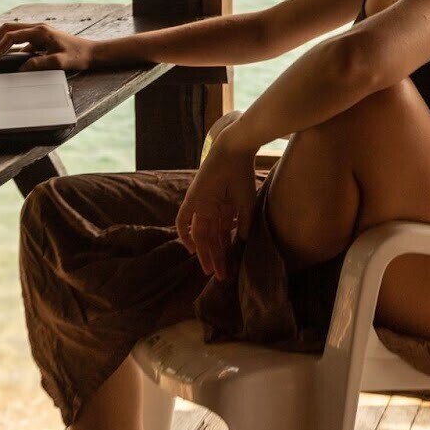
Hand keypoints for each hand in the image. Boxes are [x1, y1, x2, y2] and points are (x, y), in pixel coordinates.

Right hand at [0, 21, 91, 71]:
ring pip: (13, 33)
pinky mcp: (41, 39)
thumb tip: (21, 69)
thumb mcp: (59, 62)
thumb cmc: (78, 56)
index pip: (11, 36)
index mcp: (40, 31)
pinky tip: (10, 60)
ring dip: (1, 42)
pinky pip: (21, 41)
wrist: (92, 52)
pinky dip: (12, 48)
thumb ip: (39, 64)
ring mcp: (39, 33)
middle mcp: (37, 28)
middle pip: (8, 29)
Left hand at [176, 137, 256, 280]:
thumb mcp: (246, 204)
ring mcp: (200, 206)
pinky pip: (182, 220)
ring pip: (200, 235)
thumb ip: (243, 223)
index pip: (222, 237)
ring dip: (204, 253)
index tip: (229, 269)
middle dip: (215, 258)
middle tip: (218, 276)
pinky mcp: (191, 200)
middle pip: (211, 240)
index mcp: (224, 210)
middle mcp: (210, 211)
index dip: (225, 253)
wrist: (234, 154)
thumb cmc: (243, 175)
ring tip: (209, 270)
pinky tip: (190, 250)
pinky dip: (184, 234)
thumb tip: (242, 241)